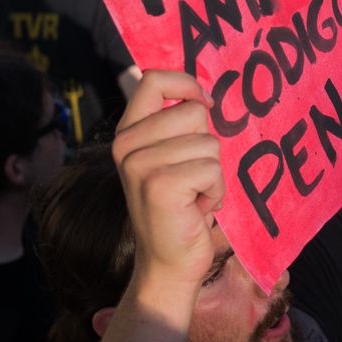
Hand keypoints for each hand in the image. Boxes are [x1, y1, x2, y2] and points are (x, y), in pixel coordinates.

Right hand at [112, 70, 223, 291]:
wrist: (168, 262)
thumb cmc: (181, 205)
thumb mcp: (171, 156)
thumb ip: (177, 125)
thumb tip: (203, 96)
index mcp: (128, 131)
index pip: (154, 79)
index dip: (186, 85)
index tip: (204, 105)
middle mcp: (126, 144)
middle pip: (194, 112)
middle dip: (207, 146)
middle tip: (191, 177)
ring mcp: (139, 164)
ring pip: (209, 143)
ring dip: (213, 173)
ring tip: (193, 194)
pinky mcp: (160, 185)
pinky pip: (212, 169)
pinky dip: (215, 190)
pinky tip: (197, 208)